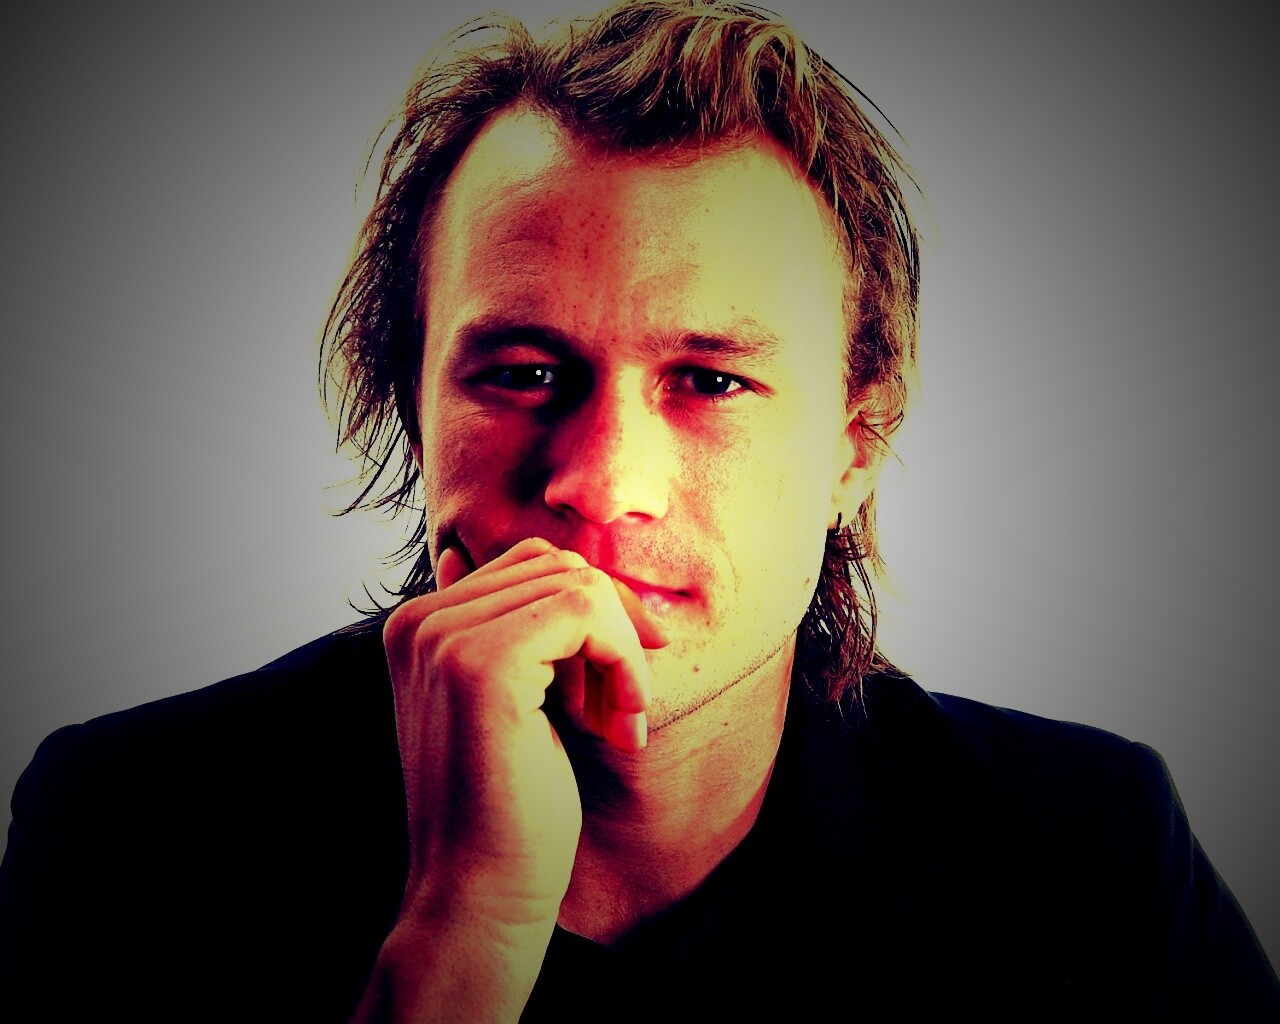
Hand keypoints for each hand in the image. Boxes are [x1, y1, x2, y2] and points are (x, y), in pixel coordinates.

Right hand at [352, 537, 667, 1021]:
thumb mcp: (513, 702)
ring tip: (619, 722)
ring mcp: (444, 639)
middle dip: (612, 631)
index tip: (620, 682)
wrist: (480, 893)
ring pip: (579, 586)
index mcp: (418, 626)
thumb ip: (517, 634)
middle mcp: (420, 621)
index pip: (531, 565)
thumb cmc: (508, 806)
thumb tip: (563, 575)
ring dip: (623, 654)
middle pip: (558, 567)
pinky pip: (586, 610)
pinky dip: (622, 660)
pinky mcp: (482, 665)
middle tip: (623, 709)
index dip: (595, 615)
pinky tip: (619, 723)